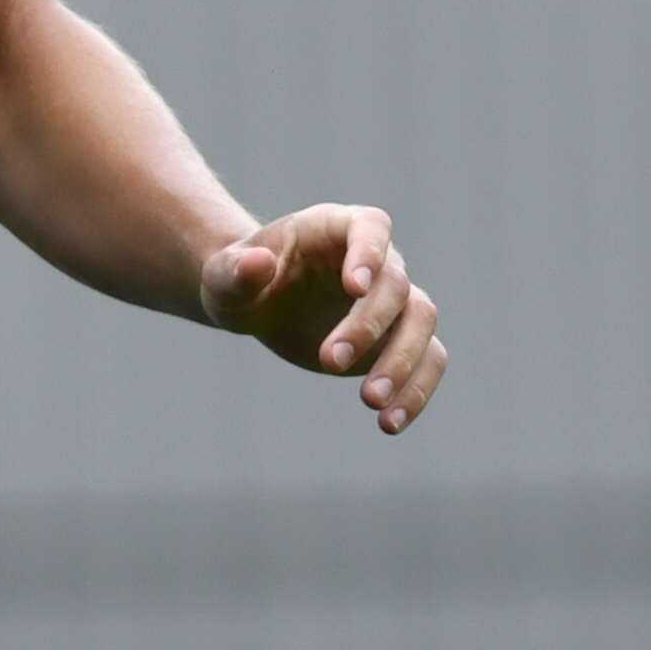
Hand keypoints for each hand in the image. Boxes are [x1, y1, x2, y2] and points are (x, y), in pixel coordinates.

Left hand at [198, 204, 445, 433]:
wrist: (255, 304)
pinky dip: (416, 390)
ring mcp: (392, 299)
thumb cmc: (238, 280)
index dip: (369, 253)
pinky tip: (389, 423)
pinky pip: (428, 360)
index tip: (355, 287)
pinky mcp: (398, 338)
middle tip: (329, 362)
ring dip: (403, 363)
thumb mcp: (223, 276)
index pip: (370, 226)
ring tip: (371, 403)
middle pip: (396, 286)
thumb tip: (257, 263)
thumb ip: (235, 270)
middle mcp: (375, 259)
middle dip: (368, 325)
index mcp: (334, 227)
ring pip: (422, 322)